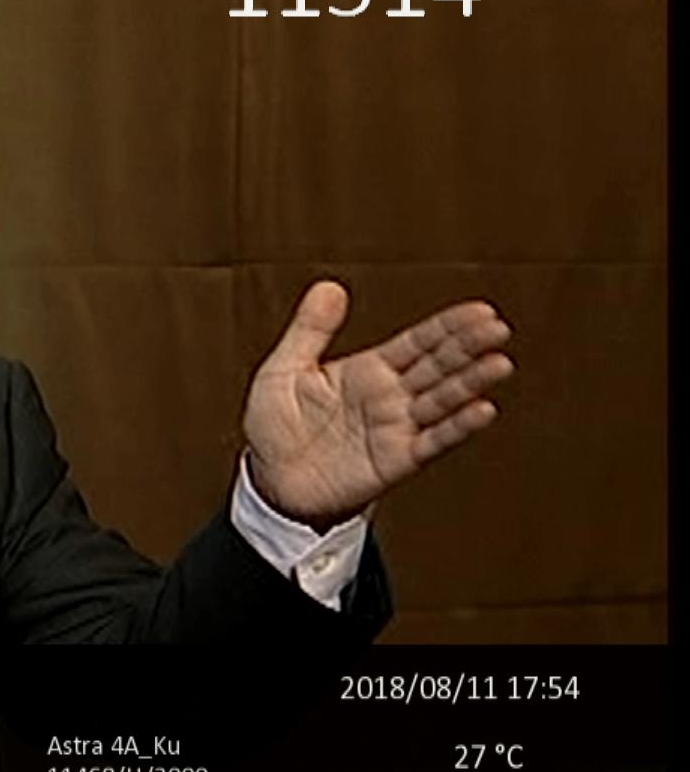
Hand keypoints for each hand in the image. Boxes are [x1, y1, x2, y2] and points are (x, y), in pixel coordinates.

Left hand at [243, 281, 513, 527]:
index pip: (417, 342)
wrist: (271, 484)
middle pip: (438, 365)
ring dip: (471, 382)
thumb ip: (309, 330)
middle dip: (469, 346)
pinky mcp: (395, 460)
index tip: (480, 310)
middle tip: (498, 328)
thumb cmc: (274, 428)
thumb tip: (330, 287)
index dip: (448, 326)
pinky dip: (457, 427)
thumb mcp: (282, 371)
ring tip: (500, 363)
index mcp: (368, 370)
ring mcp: (395, 428)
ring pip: (441, 400)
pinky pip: (432, 441)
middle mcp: (389, 396)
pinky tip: (482, 410)